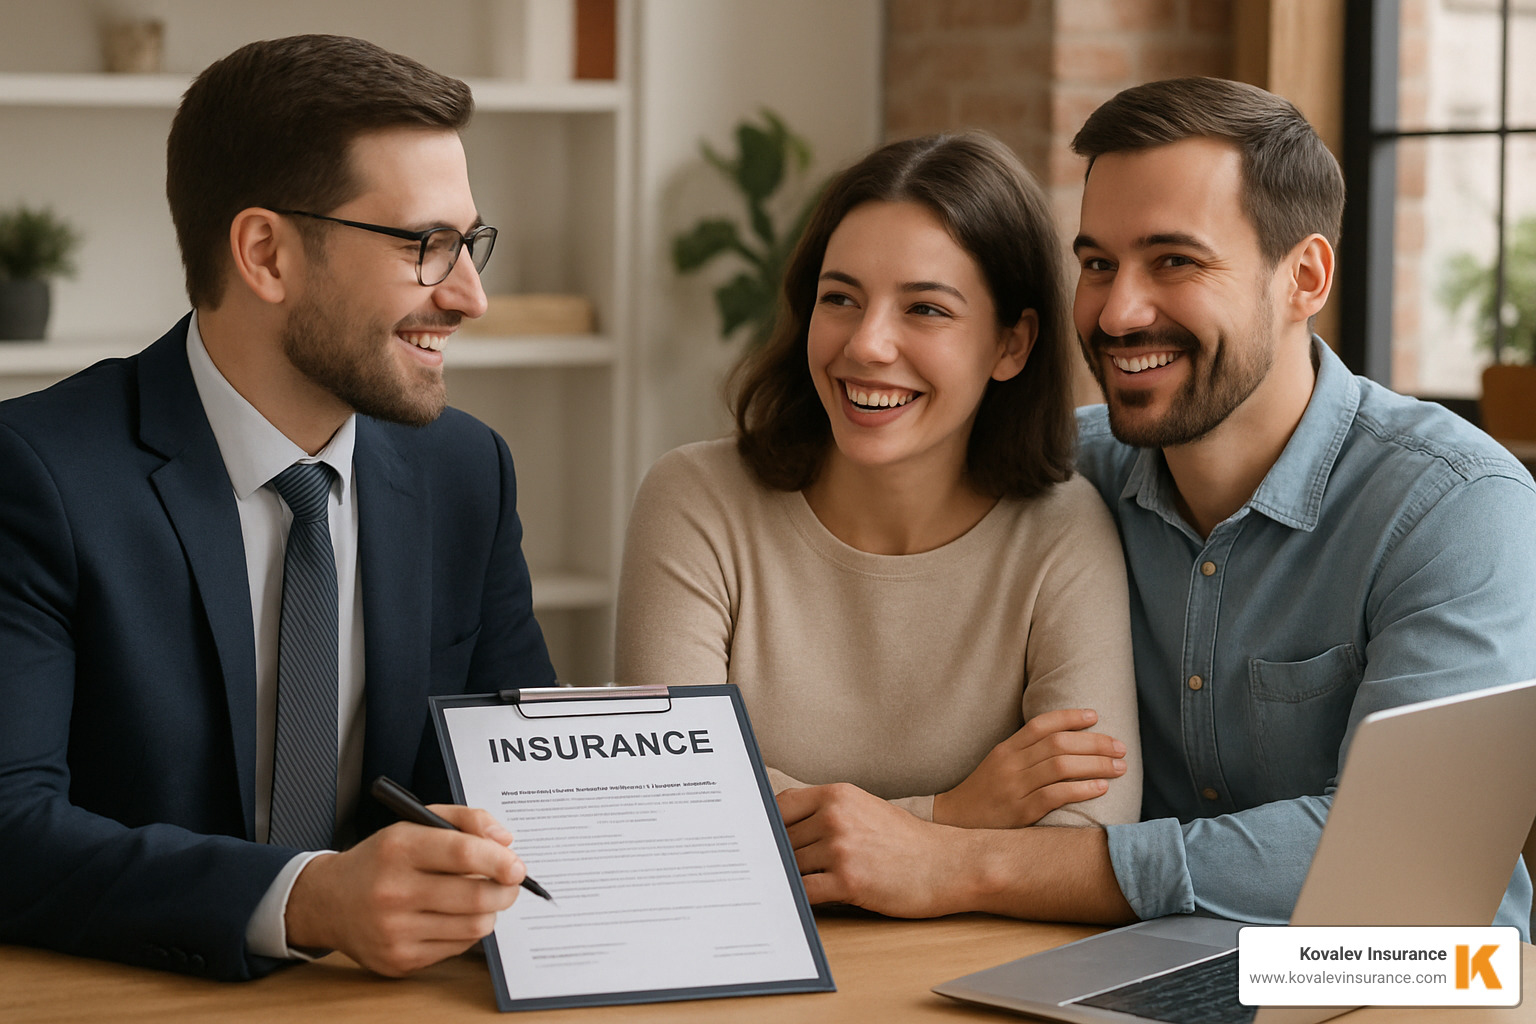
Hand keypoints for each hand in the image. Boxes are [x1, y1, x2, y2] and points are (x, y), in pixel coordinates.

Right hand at [285, 804, 524, 975]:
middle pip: (475, 897)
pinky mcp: (399, 960)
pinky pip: (457, 948)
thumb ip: (464, 821)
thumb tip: (505, 841)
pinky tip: (454, 917)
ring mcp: (394, 931)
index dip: (499, 860)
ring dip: (488, 912)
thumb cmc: (382, 859)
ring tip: (480, 898)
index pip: (462, 853)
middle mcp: (393, 891)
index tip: (517, 866)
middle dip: (505, 891)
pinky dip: (466, 931)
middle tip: (510, 884)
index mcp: (398, 849)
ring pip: (472, 926)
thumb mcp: (414, 823)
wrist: (329, 901)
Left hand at [778, 783, 971, 917]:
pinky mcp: (849, 881)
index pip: (780, 806)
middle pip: (781, 839)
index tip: (757, 839)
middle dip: (775, 857)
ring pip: (790, 866)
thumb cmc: (908, 841)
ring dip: (786, 879)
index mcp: (837, 795)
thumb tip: (785, 828)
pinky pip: (805, 892)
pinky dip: (797, 899)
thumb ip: (826, 813)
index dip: (765, 825)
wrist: (949, 864)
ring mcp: (841, 848)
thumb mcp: (865, 809)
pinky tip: (798, 903)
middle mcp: (835, 817)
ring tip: (780, 890)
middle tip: (761, 872)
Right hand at [932, 708, 1126, 828]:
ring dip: (1096, 764)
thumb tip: (1067, 743)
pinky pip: (1056, 795)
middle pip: (1058, 743)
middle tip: (1120, 747)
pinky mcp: (1020, 812)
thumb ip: (1027, 753)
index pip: (1042, 724)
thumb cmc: (986, 794)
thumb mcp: (1000, 765)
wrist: (956, 822)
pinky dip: (1082, 789)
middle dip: (1095, 743)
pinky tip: (1101, 788)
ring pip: (1061, 766)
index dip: (1070, 717)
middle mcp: (1010, 763)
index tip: (1096, 716)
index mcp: (1006, 748)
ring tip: (1118, 767)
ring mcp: (1014, 787)